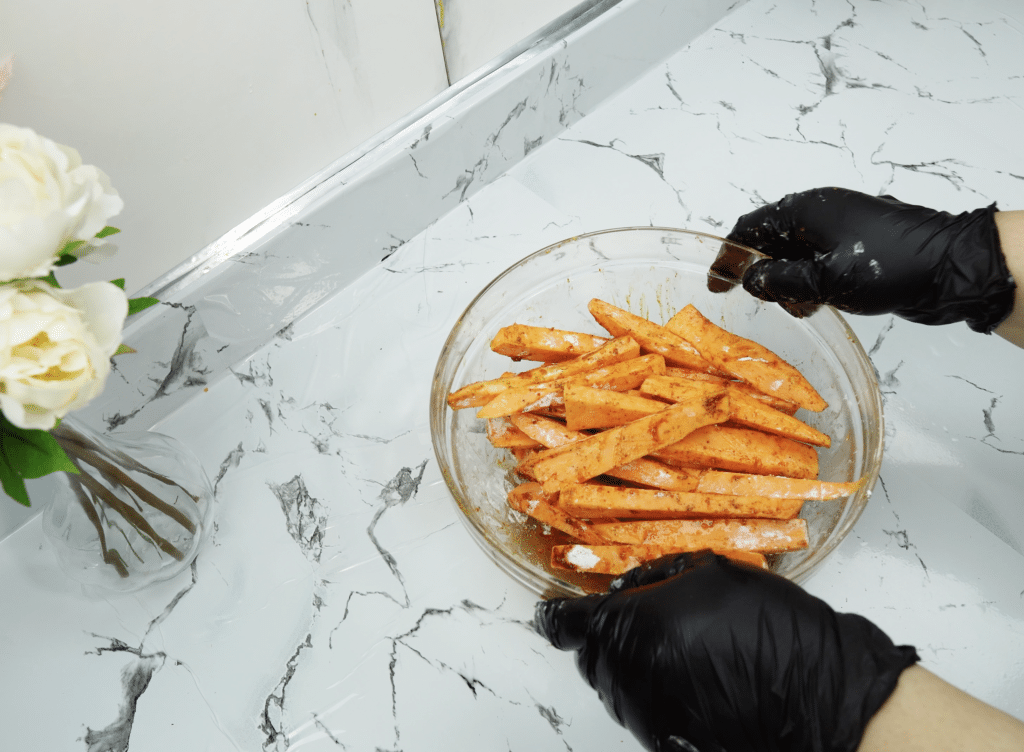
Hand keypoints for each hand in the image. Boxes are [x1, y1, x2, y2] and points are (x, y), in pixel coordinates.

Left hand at [535, 551, 917, 751]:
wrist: (817, 694)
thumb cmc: (768, 627)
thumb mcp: (709, 572)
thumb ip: (655, 575)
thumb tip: (626, 585)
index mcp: (628, 627)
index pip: (563, 624)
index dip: (558, 613)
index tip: (556, 608)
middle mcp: (626, 676)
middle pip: (589, 655)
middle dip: (603, 635)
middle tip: (638, 617)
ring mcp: (645, 714)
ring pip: (613, 684)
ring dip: (628, 662)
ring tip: (676, 645)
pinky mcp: (665, 740)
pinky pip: (641, 708)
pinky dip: (652, 689)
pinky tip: (689, 675)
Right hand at [716, 187, 1014, 332]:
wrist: (953, 268)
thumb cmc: (893, 264)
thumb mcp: (826, 278)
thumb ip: (781, 280)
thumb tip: (751, 280)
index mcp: (807, 209)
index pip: (750, 227)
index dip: (728, 256)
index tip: (716, 283)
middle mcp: (819, 215)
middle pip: (770, 242)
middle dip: (761, 273)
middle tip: (761, 300)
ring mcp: (837, 232)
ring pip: (793, 257)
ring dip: (786, 284)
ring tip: (798, 306)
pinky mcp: (853, 250)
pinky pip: (815, 266)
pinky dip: (807, 286)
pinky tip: (816, 305)